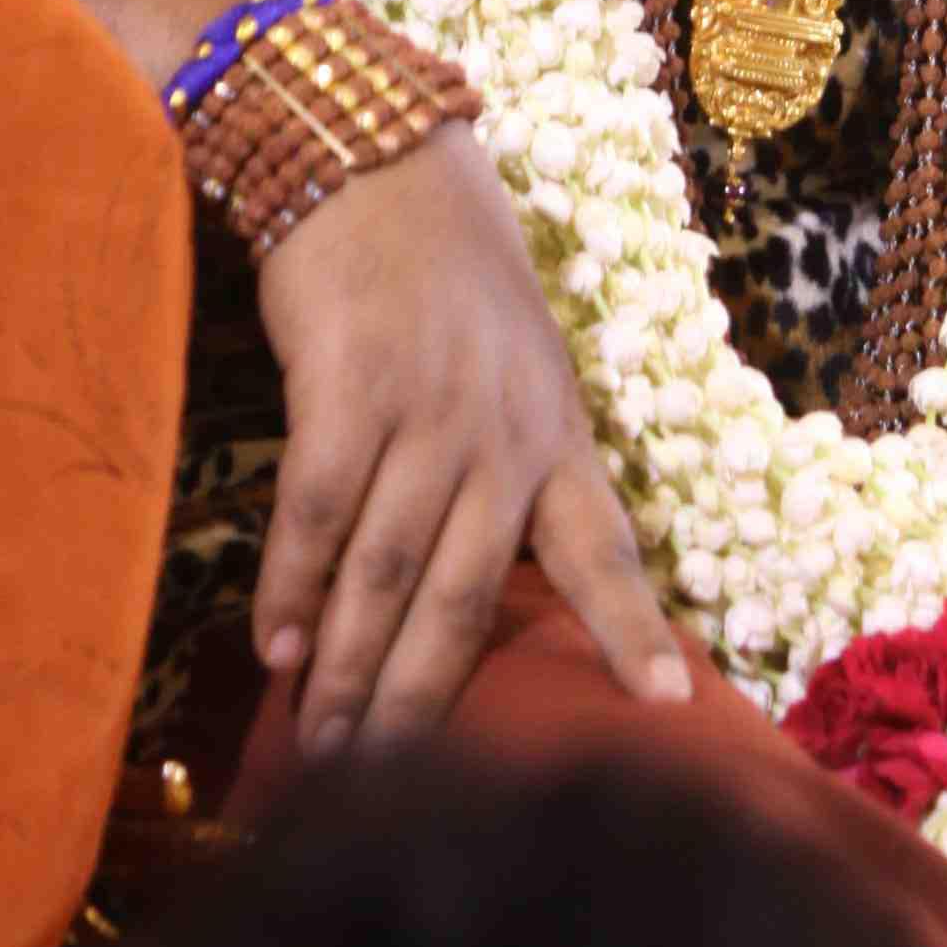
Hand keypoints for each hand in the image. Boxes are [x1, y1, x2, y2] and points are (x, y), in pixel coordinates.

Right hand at [249, 126, 692, 746]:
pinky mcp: (349, 385)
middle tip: (388, 786)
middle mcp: (503, 431)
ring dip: (351, 668)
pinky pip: (320, 511)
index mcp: (555, 432)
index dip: (632, 631)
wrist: (378, 159)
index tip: (670, 709)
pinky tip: (276, 649)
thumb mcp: (513, 365)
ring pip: (390, 572)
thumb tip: (470, 579)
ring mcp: (428, 409)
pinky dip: (296, 587)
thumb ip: (509, 462)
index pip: (605, 549)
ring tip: (323, 744)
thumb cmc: (441, 275)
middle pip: (467, 597)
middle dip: (426, 700)